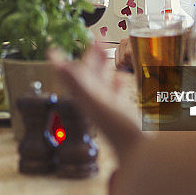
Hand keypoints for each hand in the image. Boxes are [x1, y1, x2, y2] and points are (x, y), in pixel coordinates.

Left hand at [51, 43, 141, 160]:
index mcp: (86, 98)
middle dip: (90, 58)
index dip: (63, 63)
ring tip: (106, 51)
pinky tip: (121, 76)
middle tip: (94, 40)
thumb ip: (76, 83)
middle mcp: (95, 103)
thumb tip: (56, 66)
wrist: (142, 154)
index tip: (53, 50)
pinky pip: (118, 94)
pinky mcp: (123, 114)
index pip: (71, 77)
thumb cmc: (119, 129)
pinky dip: (117, 82)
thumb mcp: (96, 101)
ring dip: (103, 66)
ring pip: (102, 83)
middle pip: (88, 77)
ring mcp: (109, 108)